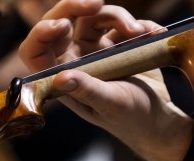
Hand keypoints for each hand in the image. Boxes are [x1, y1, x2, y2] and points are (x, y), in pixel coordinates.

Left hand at [19, 0, 193, 160]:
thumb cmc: (130, 118)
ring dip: (117, 16)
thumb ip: (87, 90)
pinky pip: (120, 23)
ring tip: (138, 32)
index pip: (35, 51)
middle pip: (62, 22)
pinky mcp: (114, 44)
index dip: (41, 33)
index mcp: (61, 77)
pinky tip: (154, 33)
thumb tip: (61, 78)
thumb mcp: (110, 104)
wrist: (158, 118)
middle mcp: (73, 60)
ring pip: (94, 17)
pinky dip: (139, 24)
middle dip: (77, 7)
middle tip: (98, 4)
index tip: (64, 25)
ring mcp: (93, 50)